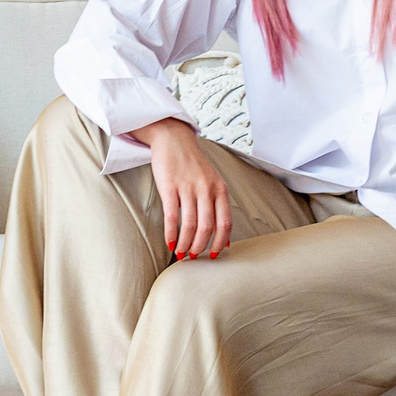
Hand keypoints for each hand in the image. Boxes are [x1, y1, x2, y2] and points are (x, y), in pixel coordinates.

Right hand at [141, 118, 229, 259]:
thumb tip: (224, 238)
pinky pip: (172, 216)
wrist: (173, 138)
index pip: (225, 223)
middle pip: (207, 228)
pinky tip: (169, 242)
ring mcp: (188, 187)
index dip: (219, 243)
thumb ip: (218, 206)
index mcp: (220, 189)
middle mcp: (207, 189)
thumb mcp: (212, 181)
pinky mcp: (170, 186)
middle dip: (200, 247)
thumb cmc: (192, 163)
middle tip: (193, 257)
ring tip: (180, 252)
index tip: (213, 255)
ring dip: (185, 244)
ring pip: (190, 225)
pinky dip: (171, 234)